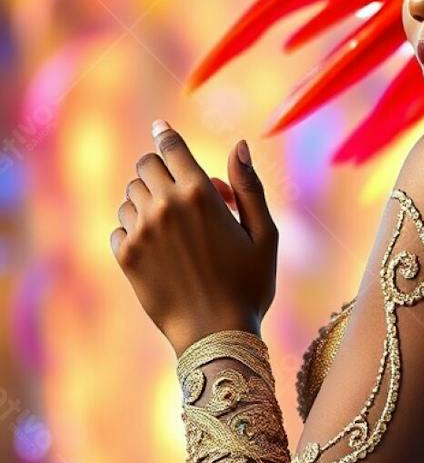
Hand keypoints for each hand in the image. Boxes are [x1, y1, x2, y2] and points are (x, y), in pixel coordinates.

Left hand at [111, 121, 278, 353]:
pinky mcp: (126, 256)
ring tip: (174, 227)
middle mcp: (166, 206)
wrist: (215, 335)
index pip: (171, 146)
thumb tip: (239, 144)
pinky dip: (136, 229)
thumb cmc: (248, 286)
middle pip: (146, 165)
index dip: (165, 134)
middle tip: (184, 196)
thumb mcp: (265, 236)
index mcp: (200, 195)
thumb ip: (249, 187)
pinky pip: (120, 225)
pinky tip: (159, 249)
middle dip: (162, 171)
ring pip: (131, 194)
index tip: (161, 128)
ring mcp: (141, 231)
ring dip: (149, 200)